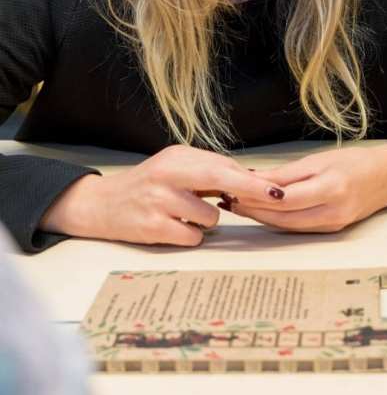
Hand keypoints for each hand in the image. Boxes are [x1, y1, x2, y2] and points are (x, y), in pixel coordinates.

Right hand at [41, 145, 286, 246]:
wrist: (100, 204)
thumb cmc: (150, 184)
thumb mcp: (177, 166)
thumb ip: (210, 169)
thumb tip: (253, 180)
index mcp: (178, 157)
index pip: (224, 166)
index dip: (253, 180)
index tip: (277, 188)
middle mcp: (168, 175)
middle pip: (221, 180)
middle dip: (252, 191)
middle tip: (276, 198)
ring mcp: (159, 201)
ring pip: (211, 216)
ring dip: (208, 220)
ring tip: (186, 214)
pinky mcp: (152, 228)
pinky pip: (193, 237)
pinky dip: (192, 235)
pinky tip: (176, 227)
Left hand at [225, 143, 386, 233]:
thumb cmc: (356, 162)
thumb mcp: (320, 160)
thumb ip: (287, 174)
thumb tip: (253, 179)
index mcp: (332, 189)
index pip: (285, 199)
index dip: (256, 197)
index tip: (234, 189)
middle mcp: (333, 212)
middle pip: (283, 217)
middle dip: (254, 210)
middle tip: (229, 200)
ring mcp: (333, 225)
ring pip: (288, 226)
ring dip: (262, 218)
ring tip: (240, 205)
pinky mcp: (332, 230)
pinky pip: (298, 228)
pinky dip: (279, 221)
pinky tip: (264, 212)